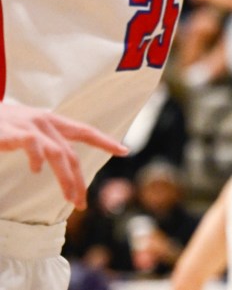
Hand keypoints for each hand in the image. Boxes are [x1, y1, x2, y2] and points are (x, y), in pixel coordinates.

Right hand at [0, 102, 127, 208]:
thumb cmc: (2, 124)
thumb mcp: (28, 130)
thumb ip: (44, 142)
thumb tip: (52, 162)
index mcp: (52, 122)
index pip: (85, 131)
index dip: (105, 141)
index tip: (123, 150)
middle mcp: (46, 122)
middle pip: (71, 153)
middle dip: (79, 180)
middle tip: (81, 203)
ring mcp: (31, 126)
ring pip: (58, 153)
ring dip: (66, 178)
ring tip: (69, 198)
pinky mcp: (14, 132)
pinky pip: (32, 144)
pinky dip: (37, 158)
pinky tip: (36, 171)